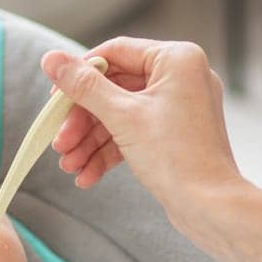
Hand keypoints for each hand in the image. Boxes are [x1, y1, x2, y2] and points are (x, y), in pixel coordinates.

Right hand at [41, 38, 245, 235]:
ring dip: (91, 141)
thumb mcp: (122, 117)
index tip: (54, 98)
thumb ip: (84, 87)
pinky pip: (135, 134)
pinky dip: (111, 153)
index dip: (79, 75)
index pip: (115, 53)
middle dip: (83, 121)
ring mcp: (180, 108)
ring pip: (122, 115)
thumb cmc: (176, 157)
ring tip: (69, 166)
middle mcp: (182, 77)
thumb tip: (50, 59)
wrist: (211, 208)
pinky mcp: (175, 135)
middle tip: (59, 143)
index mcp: (177, 59)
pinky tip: (87, 177)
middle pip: (115, 88)